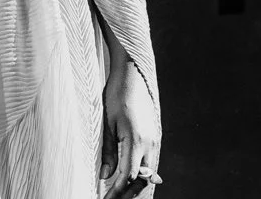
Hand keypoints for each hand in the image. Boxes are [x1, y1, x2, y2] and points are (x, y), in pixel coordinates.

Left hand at [99, 51, 161, 198]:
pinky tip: (132, 176)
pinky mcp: (155, 135)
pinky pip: (151, 160)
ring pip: (149, 171)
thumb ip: (108, 152)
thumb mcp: (107, 124)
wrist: (133, 73)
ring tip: (120, 193)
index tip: (106, 198)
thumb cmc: (116, 95)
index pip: (129, 177)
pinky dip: (142, 172)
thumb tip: (105, 176)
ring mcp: (155, 139)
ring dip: (136, 184)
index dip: (117, 191)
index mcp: (136, 140)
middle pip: (143, 179)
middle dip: (128, 193)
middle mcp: (150, 142)